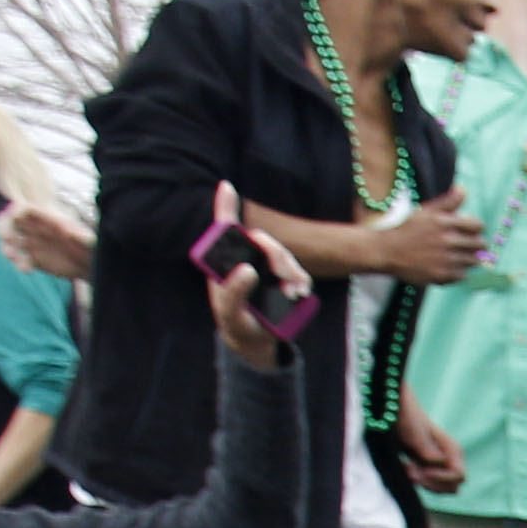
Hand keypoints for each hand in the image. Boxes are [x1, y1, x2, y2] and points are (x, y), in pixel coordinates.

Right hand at [0, 200, 94, 280]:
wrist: (92, 266)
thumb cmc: (93, 249)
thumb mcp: (89, 241)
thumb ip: (80, 236)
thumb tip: (69, 231)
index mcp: (48, 219)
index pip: (26, 209)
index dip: (16, 210)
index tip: (14, 216)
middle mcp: (37, 230)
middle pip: (12, 223)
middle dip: (5, 228)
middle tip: (8, 239)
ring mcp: (34, 244)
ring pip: (13, 242)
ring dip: (8, 248)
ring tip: (13, 256)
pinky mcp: (35, 260)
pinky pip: (21, 260)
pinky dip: (20, 263)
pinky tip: (28, 270)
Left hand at [198, 184, 311, 368]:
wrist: (256, 341)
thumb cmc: (235, 322)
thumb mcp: (229, 311)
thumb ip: (233, 291)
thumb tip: (248, 269)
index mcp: (226, 261)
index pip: (225, 228)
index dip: (225, 205)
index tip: (226, 186)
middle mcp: (247, 258)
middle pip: (263, 240)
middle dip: (276, 253)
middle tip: (285, 277)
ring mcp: (268, 269)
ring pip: (283, 255)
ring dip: (292, 270)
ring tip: (294, 292)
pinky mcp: (285, 280)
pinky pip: (299, 273)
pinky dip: (301, 280)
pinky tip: (300, 292)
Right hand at [372, 192, 482, 286]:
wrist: (385, 251)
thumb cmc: (407, 228)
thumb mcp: (426, 211)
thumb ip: (448, 201)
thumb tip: (463, 189)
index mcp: (444, 222)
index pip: (478, 226)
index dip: (476, 228)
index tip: (470, 231)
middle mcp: (447, 241)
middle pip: (479, 244)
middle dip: (476, 244)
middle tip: (467, 245)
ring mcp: (445, 260)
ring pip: (473, 261)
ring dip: (469, 258)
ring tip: (458, 255)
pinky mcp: (441, 276)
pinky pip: (463, 275)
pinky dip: (459, 271)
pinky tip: (448, 266)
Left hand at [394, 404, 465, 493]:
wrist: (394, 408)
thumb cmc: (406, 415)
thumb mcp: (413, 430)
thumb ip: (425, 445)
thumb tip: (438, 461)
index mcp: (452, 449)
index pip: (458, 475)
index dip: (442, 478)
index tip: (423, 471)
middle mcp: (449, 460)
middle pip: (452, 486)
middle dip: (432, 484)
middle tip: (411, 471)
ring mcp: (438, 466)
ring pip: (441, 489)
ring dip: (423, 484)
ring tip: (406, 468)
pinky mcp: (426, 469)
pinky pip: (428, 486)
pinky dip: (416, 482)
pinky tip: (404, 467)